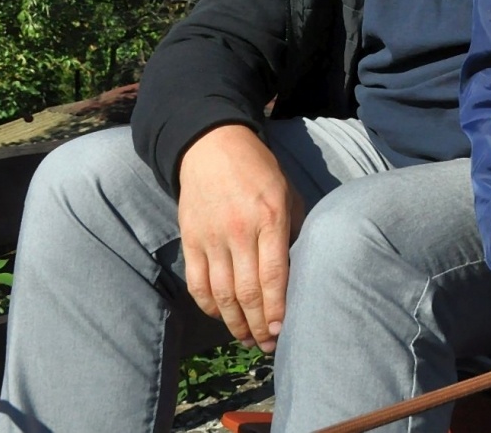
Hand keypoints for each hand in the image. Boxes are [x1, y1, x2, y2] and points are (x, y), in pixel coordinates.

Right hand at [176, 124, 304, 351]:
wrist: (212, 146)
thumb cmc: (260, 171)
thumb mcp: (289, 193)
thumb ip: (296, 230)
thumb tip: (300, 270)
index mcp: (270, 217)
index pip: (274, 274)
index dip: (278, 308)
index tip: (282, 330)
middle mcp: (239, 230)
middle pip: (247, 291)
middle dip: (259, 325)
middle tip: (268, 344)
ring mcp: (211, 237)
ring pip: (221, 293)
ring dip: (235, 322)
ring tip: (248, 338)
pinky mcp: (190, 239)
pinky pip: (198, 283)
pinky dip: (209, 306)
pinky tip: (222, 316)